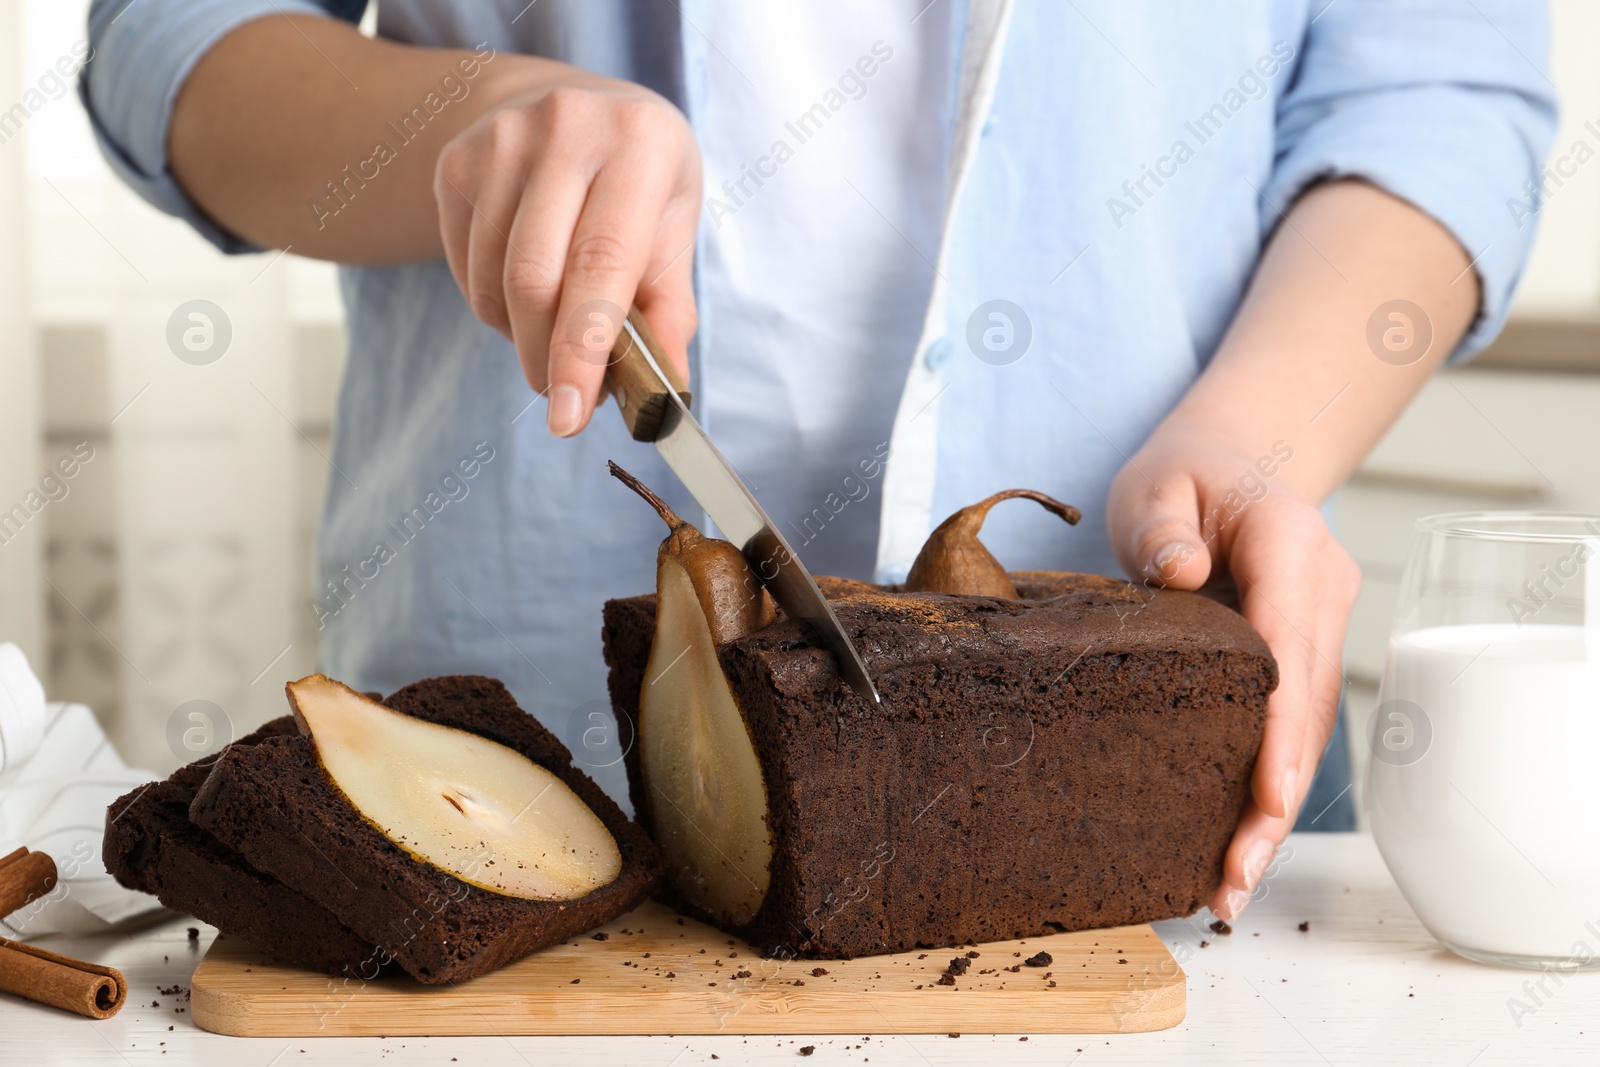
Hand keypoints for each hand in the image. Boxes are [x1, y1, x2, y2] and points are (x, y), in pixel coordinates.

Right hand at [434, 80, 701, 436]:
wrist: (574, 106)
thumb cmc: (639, 181)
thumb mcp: (672, 229)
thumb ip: (669, 310)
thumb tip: (665, 392)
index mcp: (639, 143)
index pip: (601, 264)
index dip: (581, 350)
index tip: (572, 415)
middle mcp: (566, 128)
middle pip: (534, 280)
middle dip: (546, 360)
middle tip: (566, 400)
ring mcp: (501, 140)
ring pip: (494, 283)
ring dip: (522, 337)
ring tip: (556, 332)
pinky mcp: (456, 162)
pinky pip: (467, 272)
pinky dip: (496, 309)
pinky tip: (526, 293)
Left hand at [1107, 430, 1360, 920]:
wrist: (1231, 461)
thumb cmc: (1185, 473)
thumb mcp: (1155, 483)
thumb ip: (1161, 526)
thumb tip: (1179, 574)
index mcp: (1291, 549)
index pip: (1291, 648)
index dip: (1281, 729)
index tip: (1265, 796)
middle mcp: (1321, 597)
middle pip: (1307, 711)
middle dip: (1276, 800)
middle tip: (1235, 879)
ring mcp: (1317, 631)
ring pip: (1304, 734)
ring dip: (1272, 811)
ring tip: (1229, 887)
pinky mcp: (1299, 659)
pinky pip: (1287, 728)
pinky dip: (1265, 786)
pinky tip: (1236, 844)